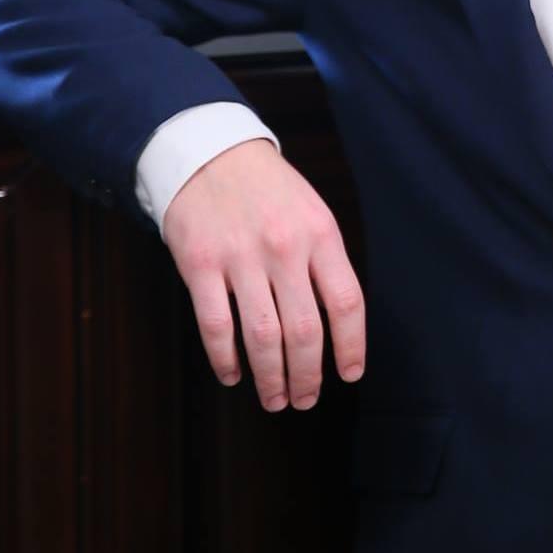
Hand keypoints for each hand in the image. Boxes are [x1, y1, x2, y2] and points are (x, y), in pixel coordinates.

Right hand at [161, 137, 364, 410]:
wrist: (211, 153)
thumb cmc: (269, 190)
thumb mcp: (311, 212)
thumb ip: (324, 260)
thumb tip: (338, 322)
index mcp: (320, 233)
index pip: (347, 302)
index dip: (351, 346)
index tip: (349, 374)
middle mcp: (285, 247)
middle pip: (305, 330)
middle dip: (308, 376)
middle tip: (306, 399)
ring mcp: (241, 257)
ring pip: (262, 337)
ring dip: (271, 379)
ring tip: (276, 399)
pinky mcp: (200, 265)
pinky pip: (216, 327)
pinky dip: (226, 360)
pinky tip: (234, 375)